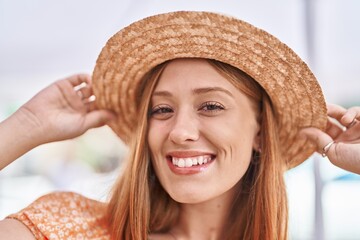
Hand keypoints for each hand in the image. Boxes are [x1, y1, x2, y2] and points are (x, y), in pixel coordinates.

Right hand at [0, 74, 116, 169]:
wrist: (36, 122)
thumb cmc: (59, 129)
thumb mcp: (83, 125)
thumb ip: (99, 118)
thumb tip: (116, 115)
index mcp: (85, 117)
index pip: (102, 109)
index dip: (111, 106)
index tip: (124, 103)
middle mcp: (80, 105)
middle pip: (98, 97)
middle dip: (107, 94)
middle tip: (121, 90)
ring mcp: (73, 95)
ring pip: (90, 87)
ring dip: (100, 85)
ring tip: (110, 83)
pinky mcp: (65, 85)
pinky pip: (79, 78)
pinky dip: (88, 77)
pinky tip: (95, 80)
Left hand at [300, 104, 359, 173]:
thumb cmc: (358, 161)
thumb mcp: (333, 152)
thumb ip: (318, 140)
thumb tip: (302, 130)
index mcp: (337, 150)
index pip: (320, 137)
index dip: (311, 129)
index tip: (299, 121)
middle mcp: (347, 140)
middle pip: (328, 123)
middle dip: (319, 117)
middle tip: (310, 109)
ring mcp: (357, 130)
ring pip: (340, 115)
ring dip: (332, 110)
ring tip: (327, 110)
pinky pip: (356, 112)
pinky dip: (349, 112)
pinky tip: (345, 119)